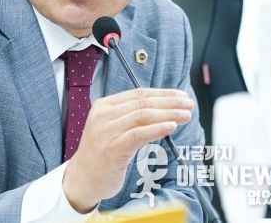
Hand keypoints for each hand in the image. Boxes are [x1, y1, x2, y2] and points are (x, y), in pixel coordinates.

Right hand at [62, 88, 193, 212]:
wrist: (83, 178)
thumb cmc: (101, 153)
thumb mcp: (112, 127)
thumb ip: (130, 116)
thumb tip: (163, 108)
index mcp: (104, 105)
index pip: (138, 93)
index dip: (162, 93)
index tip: (180, 95)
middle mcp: (103, 115)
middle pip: (142, 102)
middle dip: (169, 102)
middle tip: (188, 103)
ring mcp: (106, 131)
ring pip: (142, 116)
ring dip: (168, 114)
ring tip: (185, 114)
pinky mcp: (112, 148)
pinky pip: (138, 134)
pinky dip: (157, 129)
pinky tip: (171, 126)